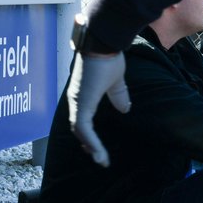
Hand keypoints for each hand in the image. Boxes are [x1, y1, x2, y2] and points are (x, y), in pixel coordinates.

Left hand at [67, 51, 130, 166]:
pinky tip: (99, 152)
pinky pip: (83, 128)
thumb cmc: (108, 57)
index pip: (82, 119)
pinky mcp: (81, 103)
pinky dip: (90, 141)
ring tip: (100, 159)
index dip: (88, 134)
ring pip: (80, 131)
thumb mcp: (116, 81)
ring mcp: (78, 101)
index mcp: (84, 95)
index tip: (96, 147)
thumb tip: (125, 109)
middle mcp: (77, 100)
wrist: (103, 43)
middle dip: (88, 144)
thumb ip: (118, 96)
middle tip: (98, 157)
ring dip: (90, 146)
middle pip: (79, 128)